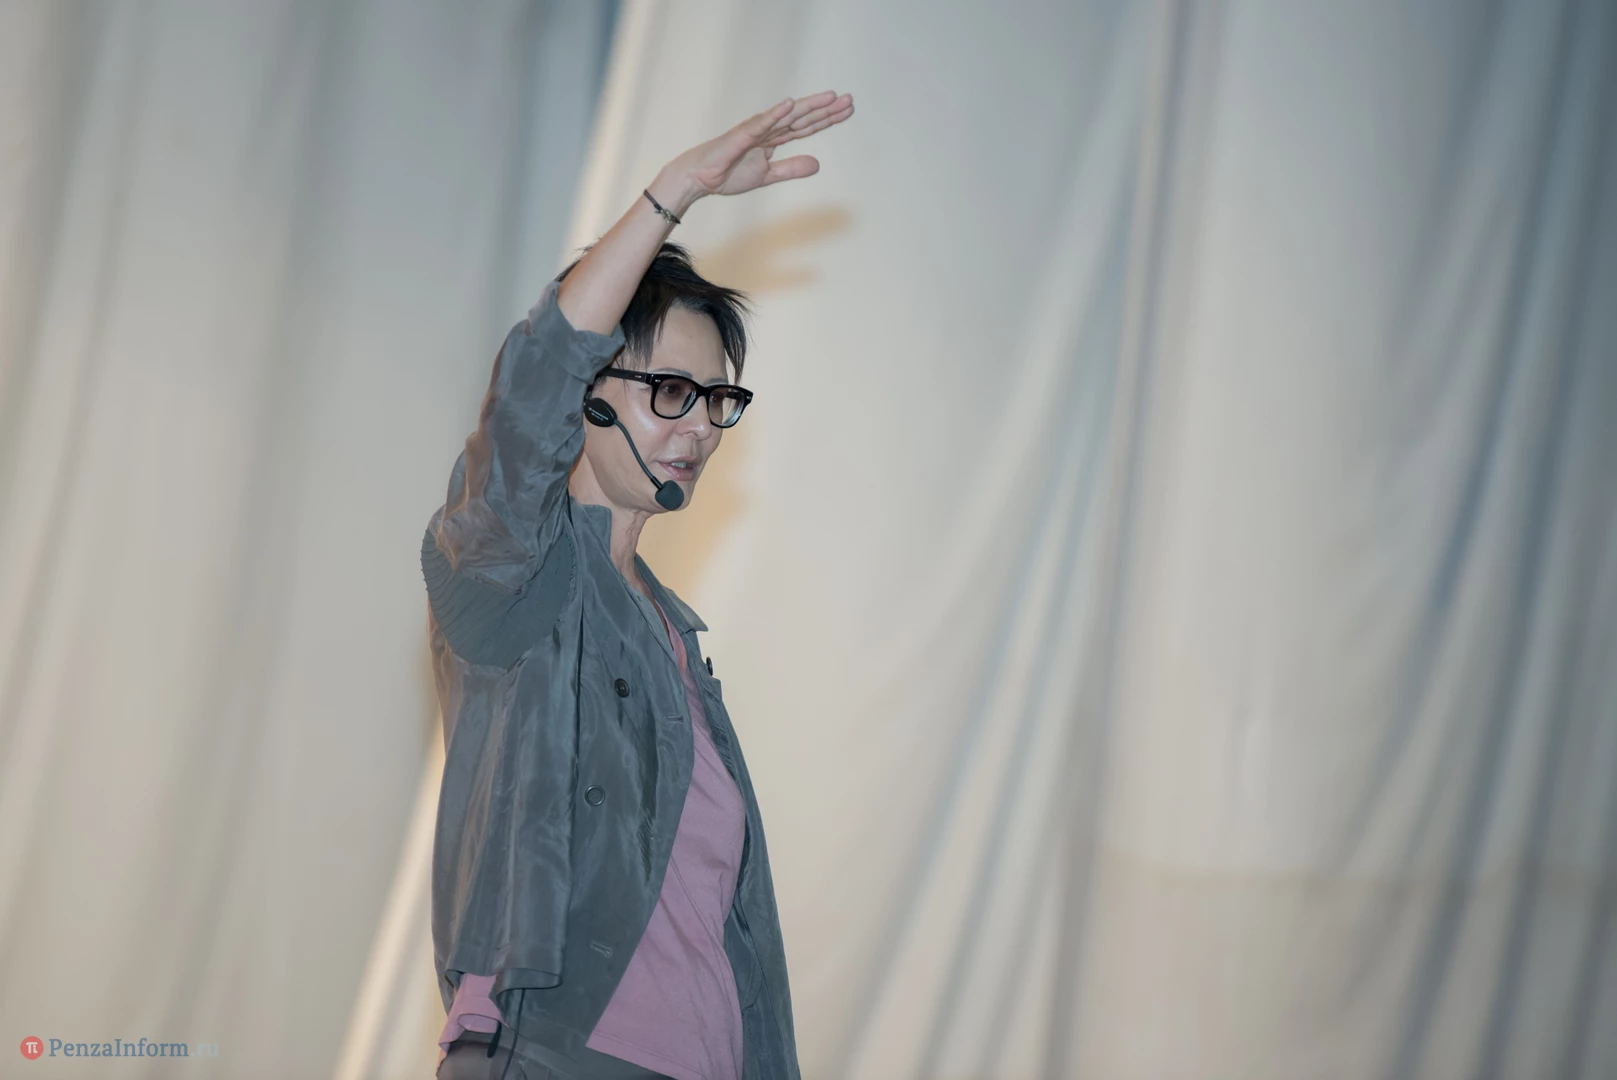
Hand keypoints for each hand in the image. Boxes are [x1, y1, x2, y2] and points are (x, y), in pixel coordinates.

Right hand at [659, 91, 854, 209]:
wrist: (701, 178)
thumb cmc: (728, 173)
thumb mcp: (768, 175)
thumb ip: (791, 169)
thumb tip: (817, 164)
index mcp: (774, 138)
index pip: (806, 126)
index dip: (827, 119)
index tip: (848, 111)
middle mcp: (768, 129)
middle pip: (802, 117)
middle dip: (826, 109)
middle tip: (849, 100)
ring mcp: (755, 130)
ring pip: (787, 116)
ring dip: (808, 106)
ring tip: (830, 97)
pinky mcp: (741, 135)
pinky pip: (761, 123)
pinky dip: (775, 113)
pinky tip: (790, 104)